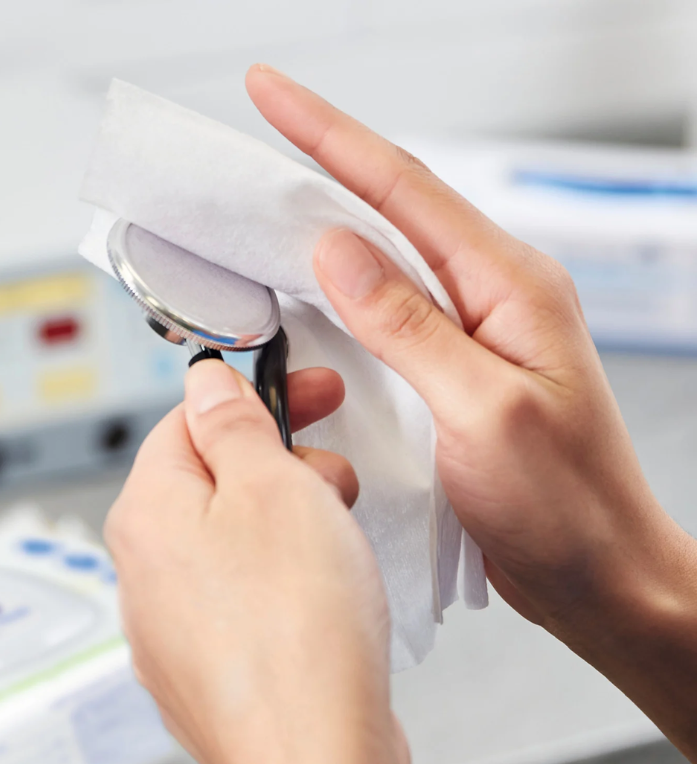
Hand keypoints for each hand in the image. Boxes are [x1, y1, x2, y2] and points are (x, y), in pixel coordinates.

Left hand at [106, 362, 379, 763]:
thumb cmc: (297, 631)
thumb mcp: (272, 488)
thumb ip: (232, 425)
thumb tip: (206, 386)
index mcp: (144, 516)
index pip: (187, 422)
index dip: (256, 398)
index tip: (314, 394)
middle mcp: (142, 576)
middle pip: (210, 484)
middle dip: (281, 467)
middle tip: (336, 482)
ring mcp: (171, 633)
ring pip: (231, 544)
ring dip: (289, 524)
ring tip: (340, 545)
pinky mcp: (209, 675)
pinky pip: (244, 602)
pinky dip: (285, 584)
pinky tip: (325, 602)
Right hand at [247, 65, 696, 754]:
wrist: (596, 573)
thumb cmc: (565, 505)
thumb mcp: (482, 410)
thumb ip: (410, 326)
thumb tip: (340, 253)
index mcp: (510, 288)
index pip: (405, 191)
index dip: (330, 138)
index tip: (272, 96)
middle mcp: (494, 299)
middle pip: (395, 209)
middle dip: (323, 164)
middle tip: (261, 133)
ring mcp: (475, 336)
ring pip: (389, 260)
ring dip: (330, 226)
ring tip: (273, 201)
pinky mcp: (456, 374)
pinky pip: (392, 315)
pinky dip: (345, 295)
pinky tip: (316, 292)